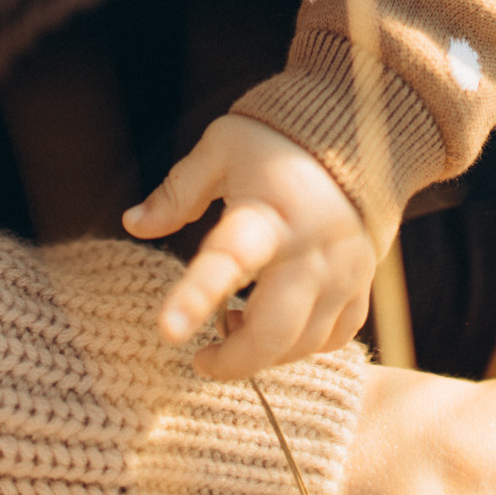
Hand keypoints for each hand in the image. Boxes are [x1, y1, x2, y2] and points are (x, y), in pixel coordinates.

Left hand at [124, 115, 376, 378]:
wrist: (352, 134)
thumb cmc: (276, 142)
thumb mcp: (220, 150)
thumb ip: (177, 192)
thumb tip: (133, 222)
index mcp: (267, 214)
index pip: (229, 259)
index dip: (197, 297)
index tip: (169, 331)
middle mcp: (311, 250)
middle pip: (273, 331)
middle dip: (232, 360)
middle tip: (201, 360)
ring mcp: (343, 272)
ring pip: (303, 343)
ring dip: (262, 353)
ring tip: (235, 327)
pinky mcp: (362, 283)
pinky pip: (333, 338)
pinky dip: (301, 346)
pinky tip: (278, 326)